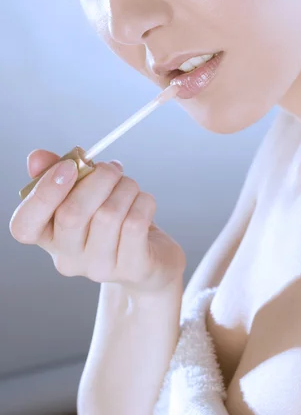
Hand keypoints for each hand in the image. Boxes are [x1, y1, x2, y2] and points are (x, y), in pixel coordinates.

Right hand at [10, 150, 185, 294]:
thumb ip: (58, 172)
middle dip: (98, 179)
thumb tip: (36, 158)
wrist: (151, 256)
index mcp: (48, 237)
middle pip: (71, 215)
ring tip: (129, 186)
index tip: (69, 166)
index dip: (43, 193)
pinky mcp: (132, 268)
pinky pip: (134, 223)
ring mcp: (99, 267)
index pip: (24, 226)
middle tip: (112, 168)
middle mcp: (68, 257)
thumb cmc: (113, 217)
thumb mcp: (84, 193)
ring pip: (108, 215)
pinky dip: (143, 202)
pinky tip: (142, 202)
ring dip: (125, 188)